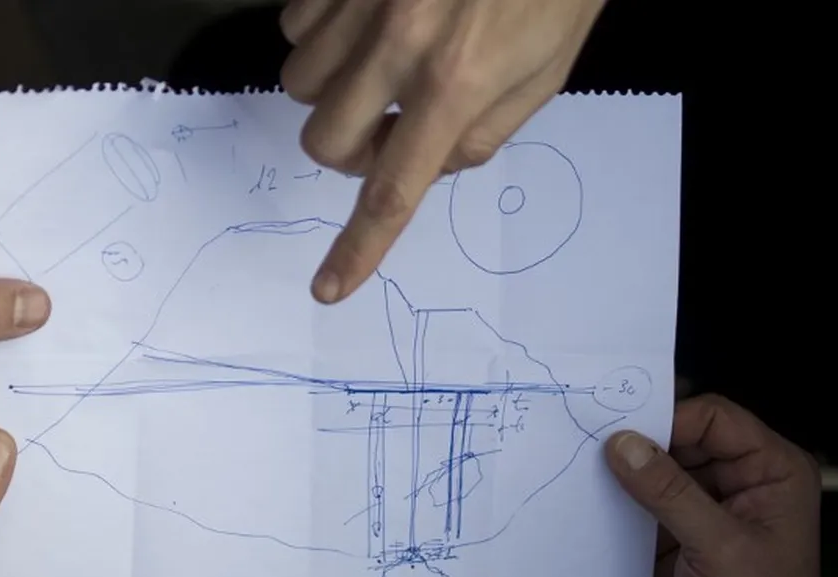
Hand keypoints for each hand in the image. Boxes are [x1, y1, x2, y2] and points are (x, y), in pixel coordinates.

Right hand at [279, 0, 605, 302]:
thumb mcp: (544, 73)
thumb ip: (480, 135)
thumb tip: (423, 169)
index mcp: (456, 84)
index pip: (393, 191)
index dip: (358, 247)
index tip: (328, 286)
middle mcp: (398, 44)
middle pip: (323, 139)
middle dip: (345, 149)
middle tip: (384, 127)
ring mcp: (361, 0)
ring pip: (298, 81)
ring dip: (331, 89)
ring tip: (376, 62)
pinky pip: (294, 24)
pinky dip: (319, 35)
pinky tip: (361, 20)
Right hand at [605, 395, 821, 576]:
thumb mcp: (718, 546)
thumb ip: (670, 492)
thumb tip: (622, 443)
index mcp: (773, 468)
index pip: (716, 418)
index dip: (672, 420)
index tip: (627, 433)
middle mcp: (742, 474)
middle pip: (684, 435)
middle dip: (645, 440)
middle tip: (598, 442)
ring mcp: (707, 497)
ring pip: (660, 460)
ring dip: (629, 465)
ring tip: (589, 463)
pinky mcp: (678, 520)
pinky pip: (646, 490)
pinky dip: (622, 490)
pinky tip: (595, 490)